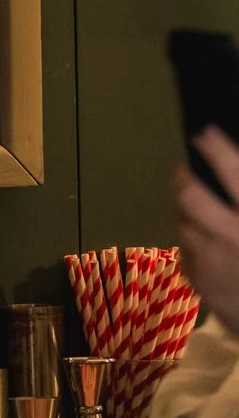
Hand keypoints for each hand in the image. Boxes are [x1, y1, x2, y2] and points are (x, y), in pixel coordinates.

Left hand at [177, 127, 238, 333]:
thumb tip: (231, 169)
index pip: (234, 171)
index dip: (216, 148)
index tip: (203, 134)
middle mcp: (233, 235)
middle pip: (190, 195)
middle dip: (184, 179)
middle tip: (184, 172)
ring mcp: (212, 261)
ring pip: (184, 224)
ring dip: (188, 216)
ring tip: (198, 215)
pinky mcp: (200, 283)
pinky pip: (186, 252)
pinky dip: (193, 246)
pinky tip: (208, 249)